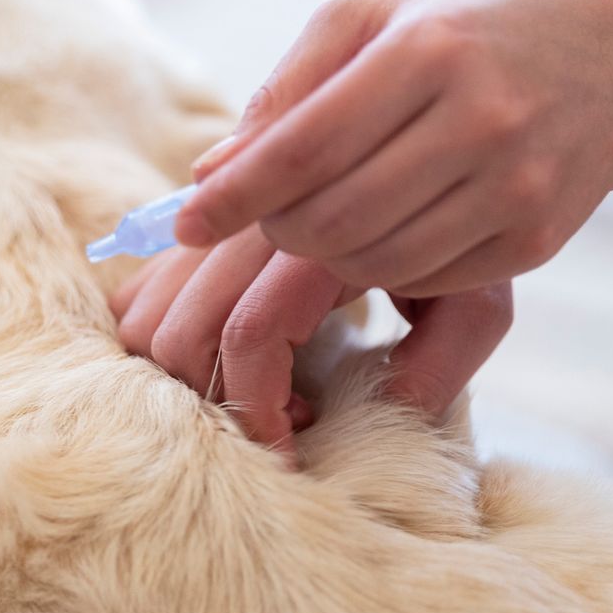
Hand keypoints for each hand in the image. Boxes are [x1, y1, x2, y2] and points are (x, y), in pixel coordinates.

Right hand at [110, 227, 510, 449]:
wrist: (436, 156)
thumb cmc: (461, 245)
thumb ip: (440, 364)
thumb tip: (375, 422)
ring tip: (257, 390)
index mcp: (318, 239)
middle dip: (216, 403)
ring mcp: (217, 227)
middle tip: (279, 426)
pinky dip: (159, 340)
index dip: (259, 410)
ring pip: (145, 316)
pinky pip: (136, 295)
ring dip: (185, 377)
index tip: (291, 457)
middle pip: (179, 331)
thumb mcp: (476, 302)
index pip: (250, 332)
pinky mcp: (196, 235)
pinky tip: (222, 357)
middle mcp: (253, 223)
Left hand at [174, 0, 612, 295]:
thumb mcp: (373, 21)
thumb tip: (213, 173)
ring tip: (322, 218)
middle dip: (275, 228)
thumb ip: (288, 89)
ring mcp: (516, 185)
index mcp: (429, 50)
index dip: (235, 193)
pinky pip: (423, 279)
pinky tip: (385, 228)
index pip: (303, 145)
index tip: (184, 221)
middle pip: (331, 216)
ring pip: (371, 260)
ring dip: (322, 254)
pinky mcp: (536, 240)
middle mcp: (481, 118)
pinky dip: (382, 267)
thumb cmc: (464, 32)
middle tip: (266, 215)